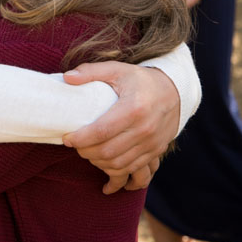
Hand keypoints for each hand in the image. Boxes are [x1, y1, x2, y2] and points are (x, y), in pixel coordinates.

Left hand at [62, 63, 179, 193]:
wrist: (174, 92)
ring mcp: (152, 143)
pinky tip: (103, 167)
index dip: (80, 138)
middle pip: (108, 152)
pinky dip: (115, 171)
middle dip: (86, 152)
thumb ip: (91, 72)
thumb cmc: (141, 80)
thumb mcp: (117, 69)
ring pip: (119, 165)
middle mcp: (145, 129)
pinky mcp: (156, 152)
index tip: (67, 138)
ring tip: (87, 152)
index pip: (101, 131)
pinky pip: (132, 170)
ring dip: (98, 163)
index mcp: (133, 108)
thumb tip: (67, 77)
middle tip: (75, 145)